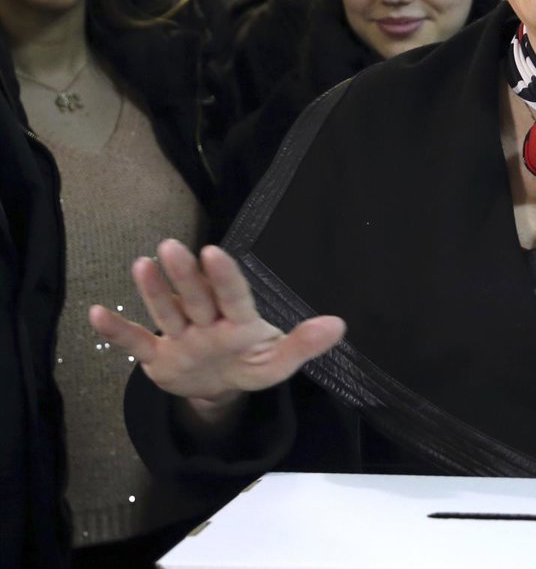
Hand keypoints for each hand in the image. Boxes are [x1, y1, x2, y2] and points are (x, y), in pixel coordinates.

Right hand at [89, 239, 344, 409]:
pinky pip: (135, 342)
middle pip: (195, 297)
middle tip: (171, 247)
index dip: (224, 276)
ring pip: (166, 311)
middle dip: (184, 275)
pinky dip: (117, 331)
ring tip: (141, 265)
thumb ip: (303, 344)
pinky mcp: (158, 355)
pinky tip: (96, 313)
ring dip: (153, 290)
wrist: (218, 388)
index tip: (214, 253)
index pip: (232, 295)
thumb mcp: (278, 362)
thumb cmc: (250, 364)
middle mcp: (207, 321)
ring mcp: (180, 336)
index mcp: (238, 321)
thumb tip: (338, 325)